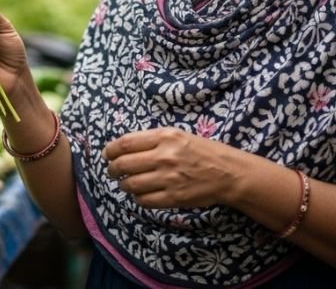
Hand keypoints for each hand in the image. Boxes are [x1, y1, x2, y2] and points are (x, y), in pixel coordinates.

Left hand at [103, 127, 246, 208]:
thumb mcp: (177, 135)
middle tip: (113, 171)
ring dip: (124, 185)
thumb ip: (152, 140)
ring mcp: (168, 178)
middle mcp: (164, 156)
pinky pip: (144, 200)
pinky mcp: (174, 198)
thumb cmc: (202, 151)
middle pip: (124, 164)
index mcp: (164, 136)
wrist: (228, 173)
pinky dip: (138, 198)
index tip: (107, 154)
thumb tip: (122, 148)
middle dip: (113, 169)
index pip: (125, 143)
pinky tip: (141, 194)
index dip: (110, 150)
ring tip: (127, 183)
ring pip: (131, 184)